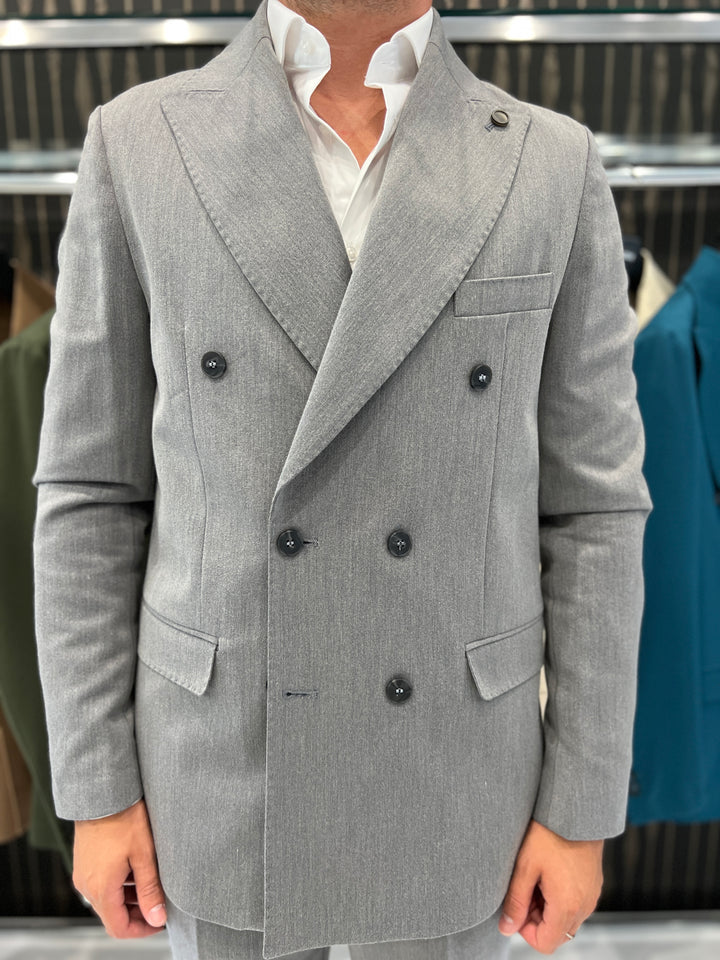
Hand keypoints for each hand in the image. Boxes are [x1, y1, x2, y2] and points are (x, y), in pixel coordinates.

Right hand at [73, 797, 166, 937]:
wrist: (104, 792)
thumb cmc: (124, 819)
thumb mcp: (144, 855)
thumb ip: (150, 890)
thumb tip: (157, 918)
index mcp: (101, 888)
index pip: (118, 928)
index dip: (141, 929)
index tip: (159, 921)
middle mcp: (87, 885)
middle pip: (112, 915)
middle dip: (137, 913)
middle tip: (160, 901)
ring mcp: (84, 873)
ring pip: (107, 899)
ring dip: (129, 898)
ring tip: (152, 882)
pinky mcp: (85, 862)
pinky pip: (102, 883)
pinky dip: (120, 884)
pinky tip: (137, 868)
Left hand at [497, 818, 602, 953]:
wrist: (575, 811)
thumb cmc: (550, 833)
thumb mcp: (525, 867)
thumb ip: (515, 901)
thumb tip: (507, 927)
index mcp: (568, 906)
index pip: (546, 943)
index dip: (525, 931)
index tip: (516, 908)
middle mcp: (585, 905)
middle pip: (557, 934)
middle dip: (536, 920)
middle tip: (523, 891)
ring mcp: (592, 895)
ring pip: (566, 920)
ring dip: (547, 909)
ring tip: (534, 879)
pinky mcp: (593, 884)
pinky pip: (576, 904)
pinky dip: (560, 899)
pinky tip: (547, 874)